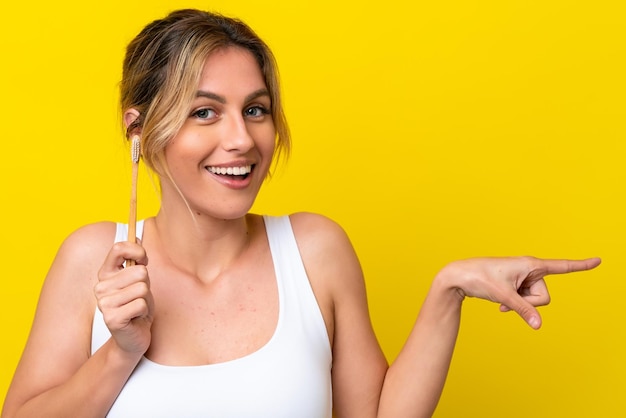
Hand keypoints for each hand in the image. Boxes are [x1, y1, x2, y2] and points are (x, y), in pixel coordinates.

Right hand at [94, 240, 153, 355]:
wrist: (133, 337)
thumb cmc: (137, 305)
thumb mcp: (138, 280)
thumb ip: (135, 260)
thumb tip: (137, 235)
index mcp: (105, 274)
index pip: (119, 248)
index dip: (137, 250)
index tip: (144, 261)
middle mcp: (100, 287)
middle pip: (139, 272)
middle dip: (146, 285)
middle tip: (139, 297)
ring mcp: (104, 303)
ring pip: (142, 288)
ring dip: (146, 300)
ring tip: (137, 308)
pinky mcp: (112, 318)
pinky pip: (141, 304)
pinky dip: (144, 311)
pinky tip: (136, 318)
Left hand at [438, 256, 600, 328]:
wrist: (458, 276)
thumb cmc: (480, 279)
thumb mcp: (504, 296)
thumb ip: (523, 310)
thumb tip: (539, 326)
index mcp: (531, 264)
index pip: (562, 266)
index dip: (581, 265)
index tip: (599, 260)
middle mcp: (529, 269)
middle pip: (544, 296)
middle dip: (529, 303)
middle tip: (508, 297)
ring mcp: (522, 277)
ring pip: (534, 300)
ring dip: (519, 303)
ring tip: (501, 298)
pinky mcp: (515, 284)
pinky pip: (524, 300)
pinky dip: (515, 304)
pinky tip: (501, 305)